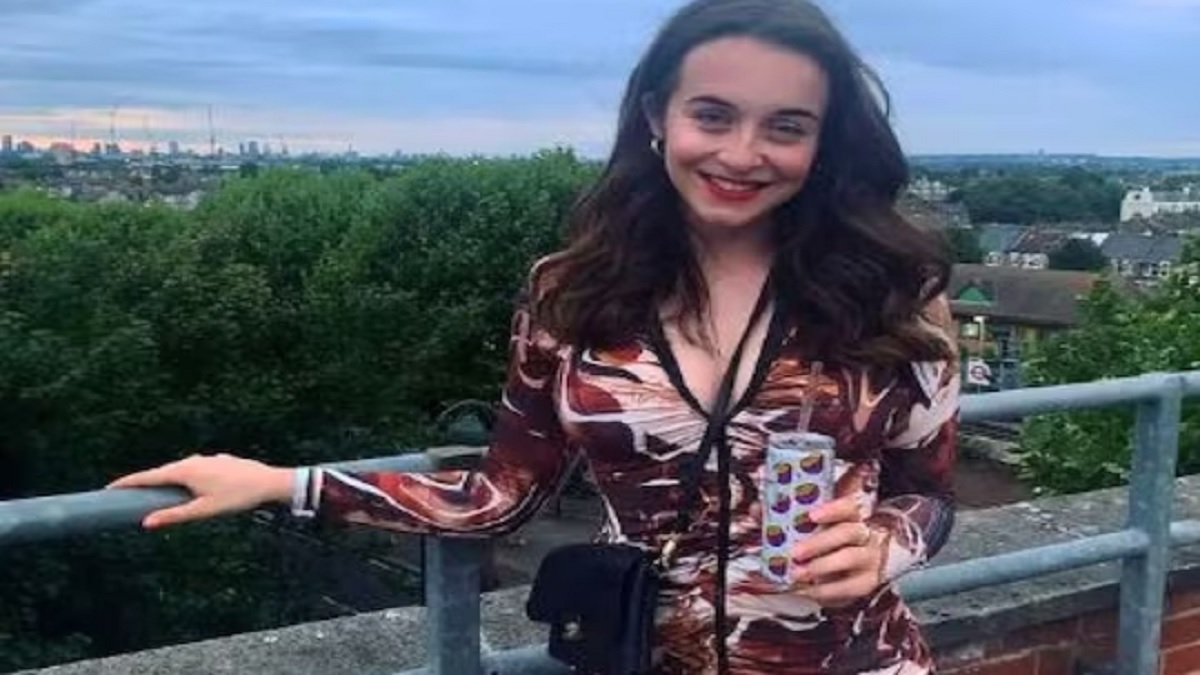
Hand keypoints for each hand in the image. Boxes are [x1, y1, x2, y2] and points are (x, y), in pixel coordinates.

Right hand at [106, 453, 293, 528]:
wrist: (269, 481)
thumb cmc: (237, 497)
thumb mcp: (204, 510)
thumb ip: (175, 516)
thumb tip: (146, 523)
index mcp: (185, 470)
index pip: (149, 476)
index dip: (128, 483)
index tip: (109, 489)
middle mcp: (193, 460)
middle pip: (162, 472)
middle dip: (144, 482)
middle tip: (124, 492)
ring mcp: (207, 459)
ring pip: (179, 470)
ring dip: (165, 480)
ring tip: (151, 491)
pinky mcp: (218, 461)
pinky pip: (193, 470)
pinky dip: (183, 478)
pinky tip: (185, 486)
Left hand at [788, 496, 888, 606]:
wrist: (847, 572)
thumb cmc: (824, 544)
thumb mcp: (807, 527)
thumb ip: (783, 517)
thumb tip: (756, 510)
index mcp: (849, 515)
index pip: (848, 506)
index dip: (832, 509)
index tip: (812, 515)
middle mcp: (863, 533)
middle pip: (848, 532)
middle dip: (819, 543)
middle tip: (796, 553)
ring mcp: (869, 557)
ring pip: (850, 557)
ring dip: (821, 566)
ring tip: (798, 573)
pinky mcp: (867, 582)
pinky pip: (849, 586)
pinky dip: (825, 589)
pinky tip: (807, 589)